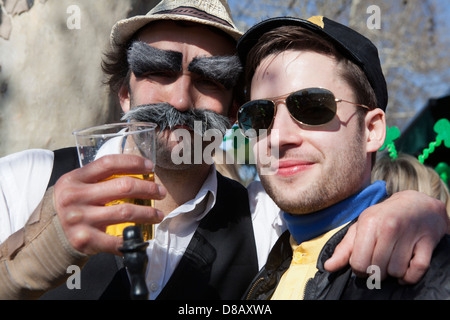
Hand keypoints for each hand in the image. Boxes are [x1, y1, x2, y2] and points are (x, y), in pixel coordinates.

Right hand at [53, 154, 165, 255]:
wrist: (48, 235)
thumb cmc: (72, 206)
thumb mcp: (77, 185)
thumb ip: (99, 178)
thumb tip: (138, 172)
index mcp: (75, 179)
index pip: (109, 163)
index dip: (133, 162)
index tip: (150, 167)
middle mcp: (75, 197)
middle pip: (123, 186)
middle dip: (148, 188)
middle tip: (160, 192)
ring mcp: (80, 220)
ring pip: (126, 212)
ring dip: (148, 213)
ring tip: (158, 214)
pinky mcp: (85, 240)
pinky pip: (117, 239)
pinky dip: (134, 238)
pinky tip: (143, 236)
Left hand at [324, 190, 447, 283]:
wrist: (417, 204)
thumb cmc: (384, 218)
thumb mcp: (361, 227)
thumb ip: (344, 248)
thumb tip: (328, 267)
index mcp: (369, 223)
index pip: (358, 263)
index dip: (359, 269)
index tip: (364, 262)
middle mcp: (389, 227)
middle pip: (377, 270)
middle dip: (376, 271)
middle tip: (379, 261)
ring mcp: (410, 234)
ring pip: (396, 272)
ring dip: (394, 272)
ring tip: (393, 259)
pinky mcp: (428, 241)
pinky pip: (417, 270)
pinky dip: (410, 276)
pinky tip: (406, 268)